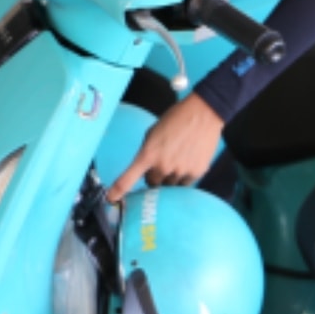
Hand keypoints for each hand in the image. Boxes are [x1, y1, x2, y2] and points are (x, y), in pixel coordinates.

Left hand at [107, 94, 224, 202]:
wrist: (203, 113)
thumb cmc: (175, 119)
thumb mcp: (152, 133)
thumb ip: (147, 152)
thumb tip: (145, 169)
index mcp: (148, 155)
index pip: (128, 180)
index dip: (117, 192)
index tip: (111, 199)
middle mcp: (162, 167)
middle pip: (152, 184)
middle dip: (154, 176)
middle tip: (162, 162)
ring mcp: (180, 171)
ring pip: (170, 186)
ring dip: (170, 177)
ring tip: (178, 159)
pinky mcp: (196, 173)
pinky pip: (185, 183)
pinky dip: (184, 176)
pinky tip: (189, 160)